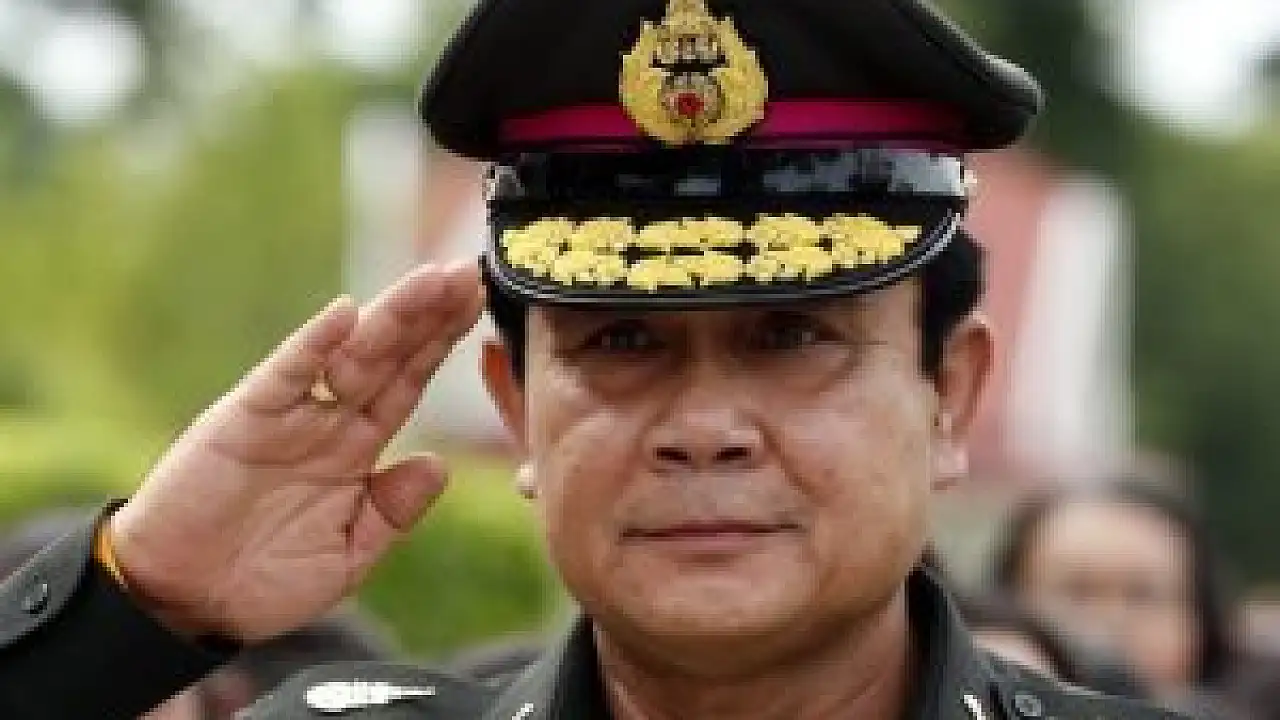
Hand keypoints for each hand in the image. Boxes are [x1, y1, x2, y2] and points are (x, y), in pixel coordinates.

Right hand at [109, 261, 484, 641]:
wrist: (185, 603)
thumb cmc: (264, 581)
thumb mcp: (346, 557)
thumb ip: (392, 513)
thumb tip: (440, 465)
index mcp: (355, 450)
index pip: (408, 383)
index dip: (441, 343)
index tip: (479, 303)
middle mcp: (327, 422)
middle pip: (388, 357)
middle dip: (428, 315)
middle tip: (468, 270)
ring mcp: (288, 417)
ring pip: (349, 356)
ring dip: (390, 316)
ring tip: (431, 280)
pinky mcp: (243, 420)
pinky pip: (285, 377)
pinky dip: (312, 345)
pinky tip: (345, 314)